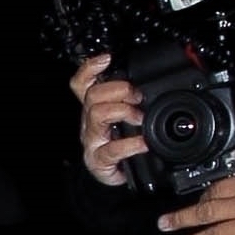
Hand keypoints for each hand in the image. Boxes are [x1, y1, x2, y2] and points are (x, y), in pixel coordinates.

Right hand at [71, 53, 147, 186]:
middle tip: (137, 97)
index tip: (106, 58)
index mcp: (95, 108)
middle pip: (92, 95)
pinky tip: (142, 143)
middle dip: (119, 90)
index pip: (82, 84)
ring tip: (139, 119)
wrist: (113, 176)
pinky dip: (130, 144)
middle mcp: (89, 122)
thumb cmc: (120, 144)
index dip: (90, 68)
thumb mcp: (125, 118)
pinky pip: (111, 149)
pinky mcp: (98, 160)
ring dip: (123, 111)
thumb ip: (133, 101)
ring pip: (97, 114)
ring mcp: (92, 141)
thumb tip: (153, 83)